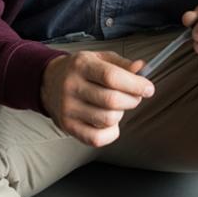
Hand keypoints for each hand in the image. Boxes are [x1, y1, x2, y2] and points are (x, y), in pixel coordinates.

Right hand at [40, 51, 154, 147]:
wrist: (49, 82)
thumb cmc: (80, 70)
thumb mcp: (99, 58)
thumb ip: (121, 64)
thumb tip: (141, 69)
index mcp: (81, 65)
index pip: (112, 77)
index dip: (135, 84)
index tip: (149, 88)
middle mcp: (72, 86)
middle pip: (112, 100)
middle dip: (132, 100)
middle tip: (135, 96)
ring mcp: (68, 109)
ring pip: (107, 120)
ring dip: (120, 114)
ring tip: (116, 106)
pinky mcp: (68, 126)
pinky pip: (96, 138)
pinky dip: (111, 132)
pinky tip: (110, 122)